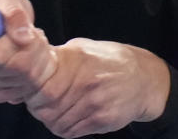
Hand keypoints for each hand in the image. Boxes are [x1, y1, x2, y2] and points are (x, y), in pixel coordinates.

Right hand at [0, 0, 57, 104]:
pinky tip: (29, 59)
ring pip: (18, 80)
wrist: (6, 26)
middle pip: (8, 69)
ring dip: (34, 61)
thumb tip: (22, 37)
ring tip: (33, 44)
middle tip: (36, 35)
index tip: (27, 32)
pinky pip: (20, 90)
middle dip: (30, 51)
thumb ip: (14, 12)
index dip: (15, 44)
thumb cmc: (0, 9)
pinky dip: (31, 75)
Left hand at [25, 38, 170, 137]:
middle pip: (46, 107)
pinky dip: (64, 128)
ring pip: (56, 122)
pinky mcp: (102, 120)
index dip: (32, 93)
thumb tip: (33, 58)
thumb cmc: (112, 61)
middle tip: (40, 103)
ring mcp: (95, 103)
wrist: (144, 78)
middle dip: (38, 108)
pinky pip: (71, 132)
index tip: (32, 91)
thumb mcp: (84, 48)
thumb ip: (60, 56)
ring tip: (55, 110)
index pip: (43, 86)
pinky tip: (68, 118)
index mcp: (78, 60)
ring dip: (50, 119)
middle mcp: (86, 82)